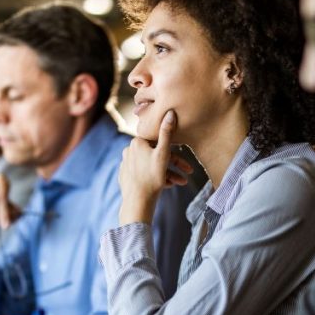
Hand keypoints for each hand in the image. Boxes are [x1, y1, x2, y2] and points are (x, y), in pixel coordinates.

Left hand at [119, 110, 192, 225]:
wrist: (137, 202)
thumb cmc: (152, 177)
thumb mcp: (163, 154)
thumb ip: (167, 133)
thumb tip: (170, 112)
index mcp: (136, 142)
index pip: (159, 141)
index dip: (175, 150)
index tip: (186, 160)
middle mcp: (129, 150)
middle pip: (157, 155)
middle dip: (174, 165)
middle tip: (188, 173)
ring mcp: (126, 164)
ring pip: (152, 166)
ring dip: (168, 173)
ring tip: (180, 183)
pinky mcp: (126, 176)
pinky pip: (145, 174)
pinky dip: (157, 178)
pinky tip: (167, 185)